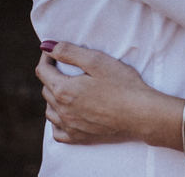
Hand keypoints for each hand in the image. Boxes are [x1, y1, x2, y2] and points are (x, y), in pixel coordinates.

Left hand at [36, 41, 160, 144]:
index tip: (54, 52)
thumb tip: (46, 46)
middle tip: (65, 67)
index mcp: (64, 90)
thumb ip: (70, 52)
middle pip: (46, 90)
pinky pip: (57, 132)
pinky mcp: (79, 138)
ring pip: (49, 111)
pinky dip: (57, 121)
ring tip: (67, 89)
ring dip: (53, 98)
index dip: (47, 58)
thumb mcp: (97, 61)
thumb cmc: (123, 84)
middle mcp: (62, 111)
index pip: (43, 71)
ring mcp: (70, 127)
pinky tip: (67, 114)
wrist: (141, 115)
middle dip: (51, 75)